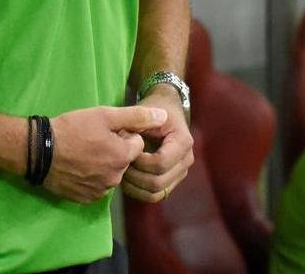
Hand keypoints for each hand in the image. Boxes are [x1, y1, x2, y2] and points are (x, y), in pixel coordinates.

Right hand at [44, 105, 166, 203]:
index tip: (105, 130)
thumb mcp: (104, 115)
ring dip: (104, 164)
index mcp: (123, 157)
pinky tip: (78, 166)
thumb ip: (136, 116)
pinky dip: (91, 177)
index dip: (123, 134)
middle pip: (124, 160)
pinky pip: (97, 186)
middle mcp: (115, 178)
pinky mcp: (85, 198)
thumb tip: (164, 116)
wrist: (39, 151)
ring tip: (84, 152)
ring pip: (111, 174)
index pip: (137, 144)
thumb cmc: (72, 129)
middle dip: (115, 150)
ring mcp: (100, 191)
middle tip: (93, 139)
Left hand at [121, 85, 193, 202]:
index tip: (125, 151)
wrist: (166, 109)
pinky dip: (139, 191)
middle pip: (158, 182)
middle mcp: (186, 160)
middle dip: (135, 176)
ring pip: (157, 193)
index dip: (139, 161)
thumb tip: (126, 141)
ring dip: (135, 186)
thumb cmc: (154, 108)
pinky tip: (127, 179)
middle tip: (118, 164)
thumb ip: (136, 125)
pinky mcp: (173, 180)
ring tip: (121, 172)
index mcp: (182, 142)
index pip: (160, 163)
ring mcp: (181, 172)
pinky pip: (156, 195)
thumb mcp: (145, 111)